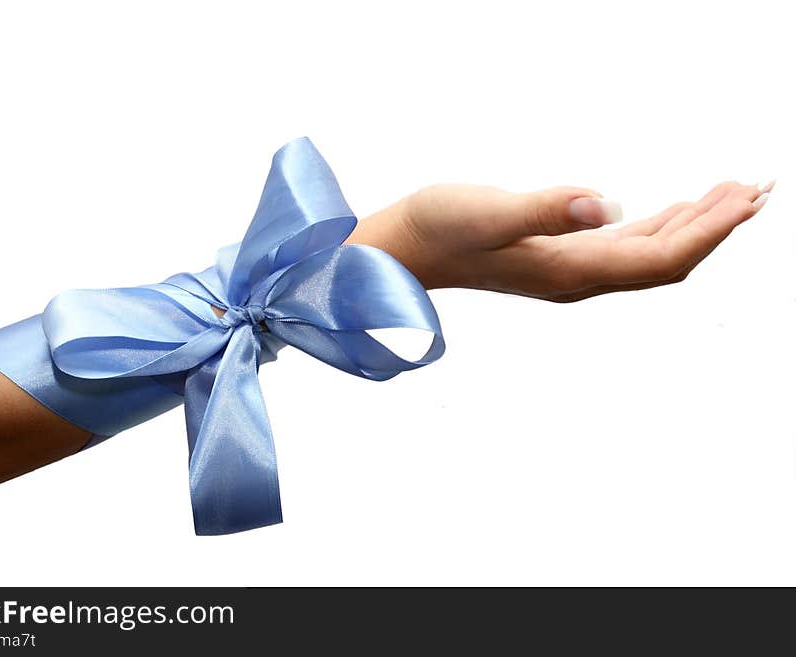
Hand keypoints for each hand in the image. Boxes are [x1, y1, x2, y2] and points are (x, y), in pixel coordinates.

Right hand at [347, 180, 772, 300]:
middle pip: (665, 261)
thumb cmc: (439, 229)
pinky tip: (673, 210)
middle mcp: (577, 277)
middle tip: (759, 189)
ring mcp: (568, 269)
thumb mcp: (488, 213)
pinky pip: (625, 246)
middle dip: (714, 228)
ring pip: (650, 254)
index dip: (708, 231)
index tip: (748, 198)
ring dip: (693, 226)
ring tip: (732, 194)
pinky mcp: (557, 255)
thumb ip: (544, 209)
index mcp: (569, 271)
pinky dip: (660, 225)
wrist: (403, 248)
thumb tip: (605, 205)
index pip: (658, 257)